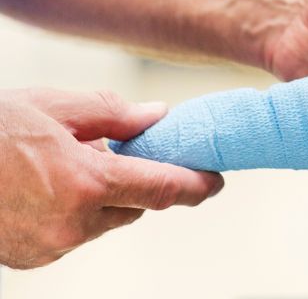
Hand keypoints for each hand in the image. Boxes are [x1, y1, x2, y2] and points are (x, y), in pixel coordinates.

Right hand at [0, 88, 222, 268]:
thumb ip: (116, 116)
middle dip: (138, 181)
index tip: (216, 181)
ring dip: (103, 195)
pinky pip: (73, 234)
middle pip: (133, 206)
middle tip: (124, 150)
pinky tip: (50, 184)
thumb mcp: (59, 108)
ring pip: (103, 221)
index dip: (195, 186)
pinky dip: (75, 211)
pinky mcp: (30, 260)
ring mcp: (49, 248)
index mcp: (87, 185)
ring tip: (71, 160)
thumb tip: (157, 117)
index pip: (161, 191)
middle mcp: (72, 225)